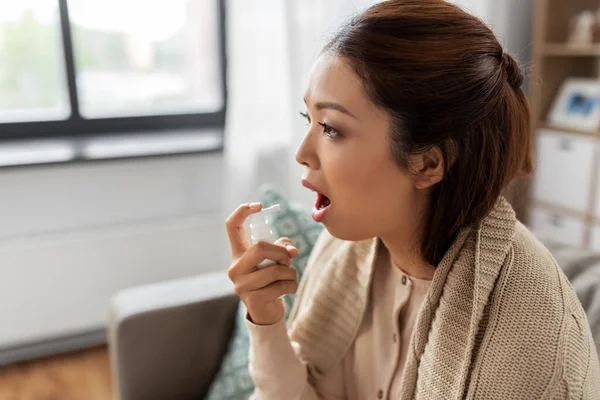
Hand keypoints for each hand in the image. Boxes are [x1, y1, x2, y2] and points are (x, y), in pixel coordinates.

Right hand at [225, 203, 299, 324]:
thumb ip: (284, 248)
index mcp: (238, 253)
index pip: (231, 226)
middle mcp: (235, 267)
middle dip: (281, 253)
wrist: (266, 311)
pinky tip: (288, 290)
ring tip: (289, 278)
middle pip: (260, 248)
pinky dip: (292, 286)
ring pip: (275, 269)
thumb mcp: (277, 259)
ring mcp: (241, 285)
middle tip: (288, 260)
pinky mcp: (252, 299)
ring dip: (290, 272)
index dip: (242, 211)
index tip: (259, 206)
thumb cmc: (272, 279)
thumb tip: (292, 252)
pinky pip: (281, 286)